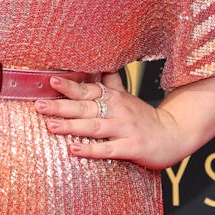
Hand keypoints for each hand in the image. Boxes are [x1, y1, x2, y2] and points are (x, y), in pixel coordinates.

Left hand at [35, 72, 185, 169]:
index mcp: (114, 97)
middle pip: (85, 107)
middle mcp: (118, 110)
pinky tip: (74, 149)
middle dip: (61, 106)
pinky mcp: (132, 147)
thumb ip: (110, 83)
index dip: (69, 85)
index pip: (87, 89)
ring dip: (72, 126)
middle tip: (39, 105)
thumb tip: (98, 65)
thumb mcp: (127, 97)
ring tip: (50, 126)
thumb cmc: (145, 118)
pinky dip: (91, 149)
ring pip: (94, 126)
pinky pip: (108, 149)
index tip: (50, 81)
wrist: (176, 134)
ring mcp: (125, 129)